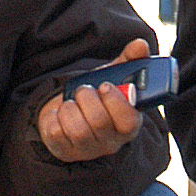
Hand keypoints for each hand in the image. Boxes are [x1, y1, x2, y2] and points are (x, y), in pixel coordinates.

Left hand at [37, 38, 148, 163]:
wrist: (71, 111)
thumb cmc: (97, 96)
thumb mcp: (113, 77)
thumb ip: (129, 60)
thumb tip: (140, 44)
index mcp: (129, 124)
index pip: (129, 121)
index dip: (115, 102)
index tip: (105, 85)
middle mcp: (111, 142)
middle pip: (99, 122)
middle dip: (87, 97)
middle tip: (84, 89)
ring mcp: (88, 149)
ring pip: (77, 128)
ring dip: (71, 107)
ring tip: (72, 102)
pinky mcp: (65, 151)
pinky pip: (57, 132)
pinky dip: (55, 117)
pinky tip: (61, 114)